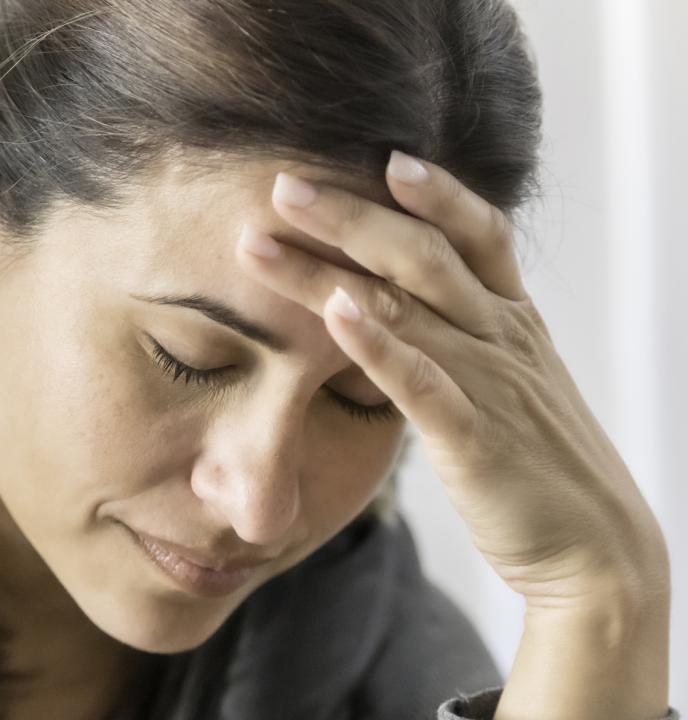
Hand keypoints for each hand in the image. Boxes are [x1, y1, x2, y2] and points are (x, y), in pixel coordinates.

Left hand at [234, 151, 669, 611]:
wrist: (598, 550)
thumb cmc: (539, 464)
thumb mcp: (508, 384)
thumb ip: (463, 341)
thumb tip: (402, 311)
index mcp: (513, 322)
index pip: (478, 235)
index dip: (436, 193)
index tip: (383, 155)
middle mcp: (503, 339)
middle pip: (424, 255)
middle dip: (350, 215)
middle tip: (282, 184)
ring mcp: (489, 385)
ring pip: (405, 308)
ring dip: (326, 271)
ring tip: (261, 244)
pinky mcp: (473, 438)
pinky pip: (420, 382)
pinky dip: (377, 344)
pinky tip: (334, 314)